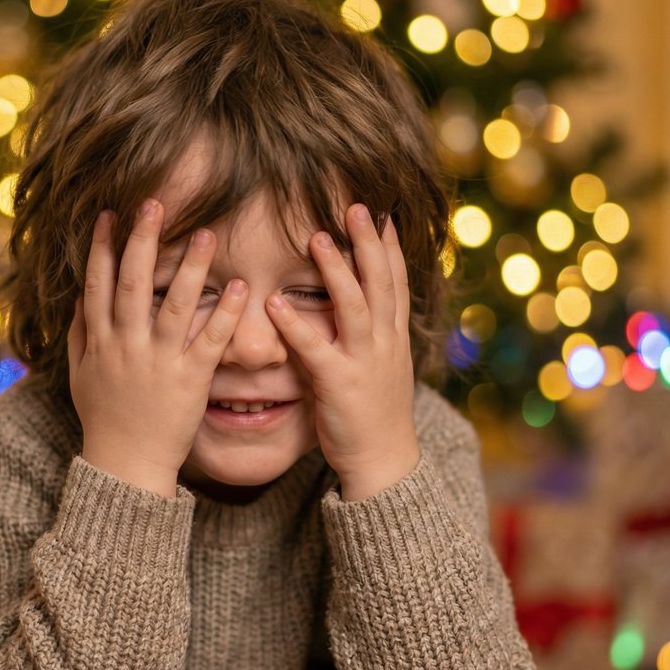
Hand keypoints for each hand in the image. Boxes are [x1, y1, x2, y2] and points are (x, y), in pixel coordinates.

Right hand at [69, 199, 247, 496]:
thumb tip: (79, 300)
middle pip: (133, 283)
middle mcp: (127, 346)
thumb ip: (78, 336)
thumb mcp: (80, 376)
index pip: (97, 284)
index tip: (108, 214)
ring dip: (192, 267)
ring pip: (175, 306)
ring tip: (208, 233)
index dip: (101, 247)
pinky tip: (241, 288)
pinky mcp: (190, 381)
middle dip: (143, 241)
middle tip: (155, 203)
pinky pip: (210, 342)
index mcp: (100, 342)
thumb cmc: (103, 421)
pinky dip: (225, 314)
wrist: (124, 467)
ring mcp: (159, 362)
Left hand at [265, 203, 419, 500]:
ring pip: (354, 307)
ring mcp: (365, 361)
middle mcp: (384, 342)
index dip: (388, 245)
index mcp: (393, 336)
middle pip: (380, 282)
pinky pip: (316, 349)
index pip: (394, 280)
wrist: (385, 463)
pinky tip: (275, 303)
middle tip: (356, 207)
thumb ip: (367, 334)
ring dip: (336, 271)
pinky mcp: (340, 384)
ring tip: (316, 239)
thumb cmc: (375, 414)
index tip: (381, 212)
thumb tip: (352, 307)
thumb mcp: (380, 366)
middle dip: (368, 242)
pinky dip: (296, 324)